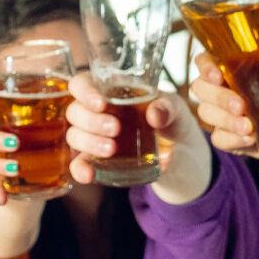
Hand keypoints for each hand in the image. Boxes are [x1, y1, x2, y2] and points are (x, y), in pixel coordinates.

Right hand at [62, 75, 210, 203]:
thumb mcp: (176, 110)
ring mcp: (96, 138)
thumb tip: (154, 114)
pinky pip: (80, 164)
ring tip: (111, 149)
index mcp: (112, 91)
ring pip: (74, 136)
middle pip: (75, 111)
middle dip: (91, 120)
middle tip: (115, 128)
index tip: (100, 103)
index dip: (84, 90)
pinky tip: (89, 175)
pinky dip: (80, 169)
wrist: (184, 155)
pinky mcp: (99, 162)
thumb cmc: (174, 122)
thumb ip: (168, 108)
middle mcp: (98, 113)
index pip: (83, 83)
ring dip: (88, 142)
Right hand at [187, 19, 258, 154]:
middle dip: (218, 98)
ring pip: (206, 114)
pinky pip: (219, 139)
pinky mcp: (236, 137)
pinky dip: (230, 140)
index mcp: (237, 64)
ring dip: (224, 121)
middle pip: (201, 89)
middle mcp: (227, 86)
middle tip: (240, 106)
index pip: (205, 60)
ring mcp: (229, 113)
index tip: (218, 74)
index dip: (205, 66)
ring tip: (248, 127)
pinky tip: (249, 139)